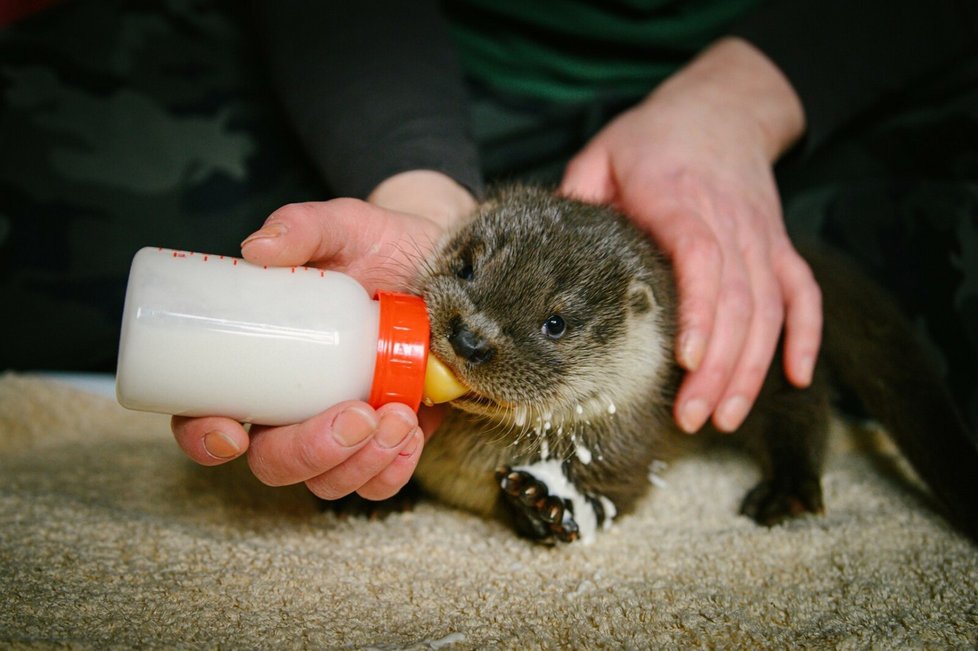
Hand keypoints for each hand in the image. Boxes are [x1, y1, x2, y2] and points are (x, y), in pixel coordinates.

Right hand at [172, 171, 475, 499]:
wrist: (441, 258)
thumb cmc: (376, 244)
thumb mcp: (342, 226)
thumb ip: (303, 226)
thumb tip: (258, 248)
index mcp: (257, 361)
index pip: (204, 414)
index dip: (202, 437)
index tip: (232, 431)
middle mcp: (291, 405)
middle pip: (271, 462)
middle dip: (307, 454)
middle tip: (355, 416)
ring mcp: (338, 427)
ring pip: (325, 481)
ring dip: (358, 465)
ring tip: (397, 418)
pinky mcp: (384, 439)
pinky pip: (376, 482)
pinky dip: (392, 471)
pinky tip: (410, 435)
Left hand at [561, 38, 821, 433]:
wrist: (724, 106)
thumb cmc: (654, 137)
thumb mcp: (603, 154)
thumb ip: (577, 200)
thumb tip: (544, 254)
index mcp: (680, 199)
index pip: (701, 258)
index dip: (700, 311)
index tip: (687, 360)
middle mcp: (730, 221)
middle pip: (737, 300)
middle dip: (719, 366)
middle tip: (693, 416)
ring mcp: (761, 236)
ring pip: (770, 309)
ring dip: (752, 367)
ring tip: (726, 416)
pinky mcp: (778, 245)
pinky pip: (804, 294)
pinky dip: (806, 335)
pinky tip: (795, 378)